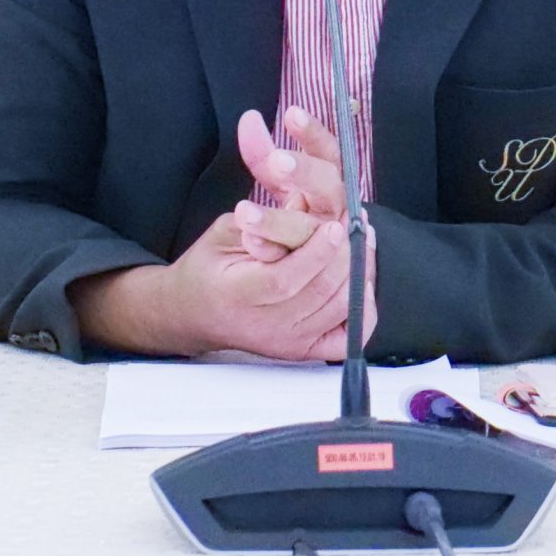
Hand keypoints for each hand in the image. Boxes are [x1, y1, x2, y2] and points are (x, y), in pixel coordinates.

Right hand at [72, 213, 360, 360]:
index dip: (316, 253)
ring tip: (361, 242)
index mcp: (239, 296)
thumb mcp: (221, 234)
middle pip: (321, 293)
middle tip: (357, 224)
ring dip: (358, 272)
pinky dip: (362, 310)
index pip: (286, 280)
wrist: (193, 313)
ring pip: (339, 310)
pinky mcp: (302, 351)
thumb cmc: (207, 270)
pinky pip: (346, 338)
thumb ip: (260, 222)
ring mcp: (288, 343)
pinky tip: (359, 281)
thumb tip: (302, 204)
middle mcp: (266, 326)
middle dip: (346, 254)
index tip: (334, 225)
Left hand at [233, 106, 348, 260]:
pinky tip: (251, 242)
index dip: (314, 134)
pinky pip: (297, 263)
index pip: (329, 152)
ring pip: (308, 230)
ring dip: (277, 220)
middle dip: (304, 172)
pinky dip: (272, 251)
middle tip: (276, 160)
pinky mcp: (317, 275)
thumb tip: (250, 117)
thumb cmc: (284, 225)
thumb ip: (262, 155)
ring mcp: (329, 248)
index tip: (291, 114)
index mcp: (330, 185)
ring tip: (243, 211)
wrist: (291, 280)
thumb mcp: (275, 189)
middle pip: (329, 187)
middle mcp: (335, 213)